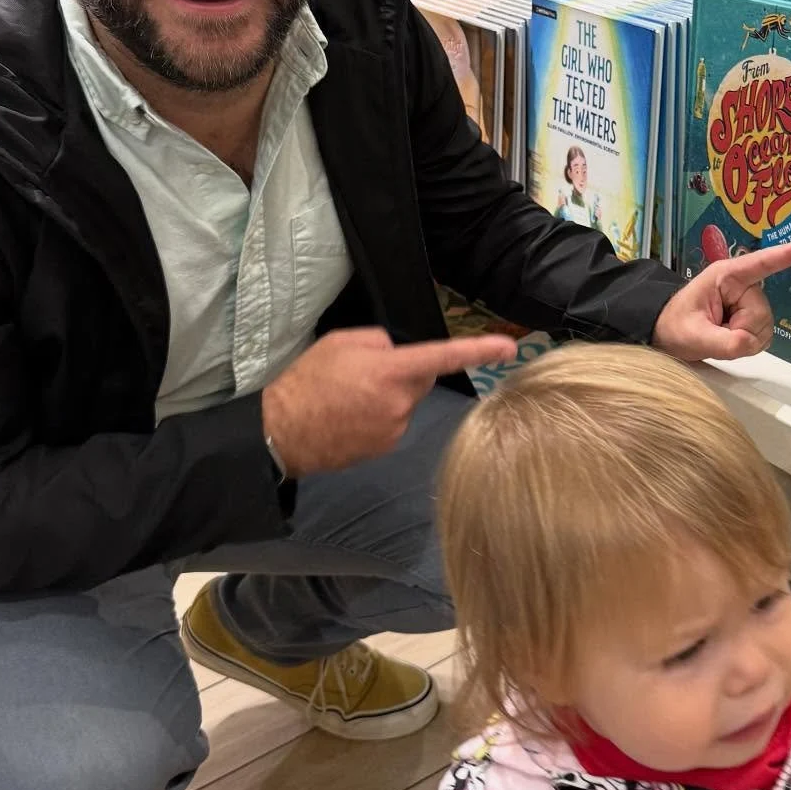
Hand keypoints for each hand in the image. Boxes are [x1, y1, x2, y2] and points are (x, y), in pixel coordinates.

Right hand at [261, 328, 514, 477]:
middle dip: (405, 373)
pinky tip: (351, 417)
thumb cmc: (307, 381)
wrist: (281, 432)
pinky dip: (379, 417)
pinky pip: (394, 423)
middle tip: (366, 373)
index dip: (478, 350)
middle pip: (422, 379)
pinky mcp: (385, 448)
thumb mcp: (340, 342)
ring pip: (406, 403)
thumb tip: (398, 353)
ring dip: (389, 397)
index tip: (509, 346)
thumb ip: (379, 342)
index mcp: (390, 371)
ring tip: (349, 398)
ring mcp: (394, 429)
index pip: (443, 357)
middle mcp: (400, 403)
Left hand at [652, 232, 790, 363]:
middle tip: (715, 332)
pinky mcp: (752, 317)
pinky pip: (763, 336)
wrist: (666, 332)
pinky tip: (729, 339)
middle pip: (762, 314)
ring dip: (743, 339)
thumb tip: (747, 343)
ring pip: (764, 327)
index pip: (763, 263)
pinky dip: (748, 344)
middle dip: (742, 331)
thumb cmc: (674, 325)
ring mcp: (749, 301)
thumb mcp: (691, 336)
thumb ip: (720, 342)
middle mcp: (743, 284)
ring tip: (718, 334)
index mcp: (728, 276)